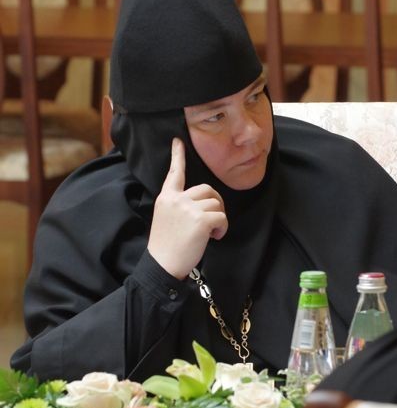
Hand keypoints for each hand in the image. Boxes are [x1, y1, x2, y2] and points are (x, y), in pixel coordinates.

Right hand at [147, 138, 227, 278]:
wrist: (162, 266)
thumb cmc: (166, 246)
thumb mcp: (166, 219)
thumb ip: (179, 206)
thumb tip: (201, 205)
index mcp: (166, 198)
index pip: (174, 173)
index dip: (178, 156)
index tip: (178, 141)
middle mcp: (176, 199)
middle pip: (207, 189)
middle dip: (216, 203)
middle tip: (214, 220)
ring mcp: (188, 208)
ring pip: (216, 203)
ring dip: (219, 218)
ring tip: (210, 233)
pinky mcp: (200, 220)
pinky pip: (222, 217)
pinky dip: (223, 227)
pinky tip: (214, 237)